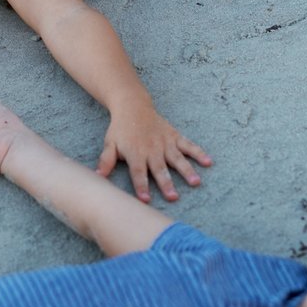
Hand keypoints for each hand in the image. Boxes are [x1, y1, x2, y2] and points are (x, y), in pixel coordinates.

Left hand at [97, 105, 211, 202]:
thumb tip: (98, 177)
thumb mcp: (110, 144)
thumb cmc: (120, 129)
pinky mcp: (174, 136)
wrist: (133, 106)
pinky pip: (188, 145)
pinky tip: (208, 162)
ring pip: (177, 159)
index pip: (138, 173)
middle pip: (160, 169)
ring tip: (196, 182)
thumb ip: (105, 161)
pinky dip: (199, 153)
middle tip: (173, 197)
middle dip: (166, 183)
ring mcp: (165, 143)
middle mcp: (152, 149)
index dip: (142, 186)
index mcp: (136, 153)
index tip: (146, 199)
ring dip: (187, 171)